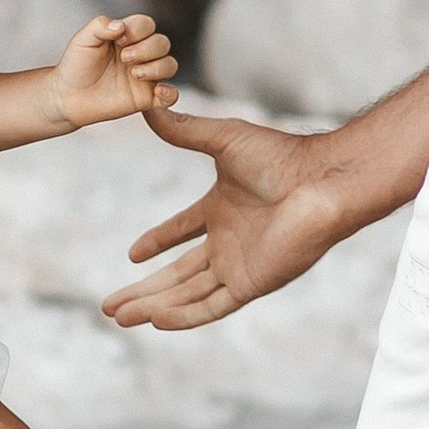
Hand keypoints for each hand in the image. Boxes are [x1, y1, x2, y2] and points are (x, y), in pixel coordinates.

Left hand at [53, 12, 179, 129]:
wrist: (68, 97)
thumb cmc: (76, 66)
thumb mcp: (83, 40)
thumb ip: (100, 25)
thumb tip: (121, 25)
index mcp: (127, 37)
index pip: (147, 24)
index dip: (138, 30)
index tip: (118, 40)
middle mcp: (141, 54)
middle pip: (162, 43)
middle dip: (147, 48)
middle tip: (124, 58)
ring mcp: (145, 76)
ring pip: (170, 65)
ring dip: (157, 67)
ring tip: (135, 74)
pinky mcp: (146, 98)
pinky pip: (171, 95)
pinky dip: (170, 92)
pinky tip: (157, 91)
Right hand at [101, 100, 347, 330]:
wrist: (319, 184)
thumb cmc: (280, 158)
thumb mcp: (222, 138)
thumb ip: (184, 131)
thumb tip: (149, 107)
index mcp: (221, 209)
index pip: (181, 232)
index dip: (157, 243)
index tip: (131, 256)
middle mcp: (228, 241)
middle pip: (176, 274)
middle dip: (143, 291)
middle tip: (109, 305)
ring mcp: (239, 265)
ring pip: (187, 295)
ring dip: (153, 307)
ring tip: (118, 317)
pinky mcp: (251, 283)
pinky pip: (212, 307)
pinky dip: (184, 317)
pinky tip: (156, 321)